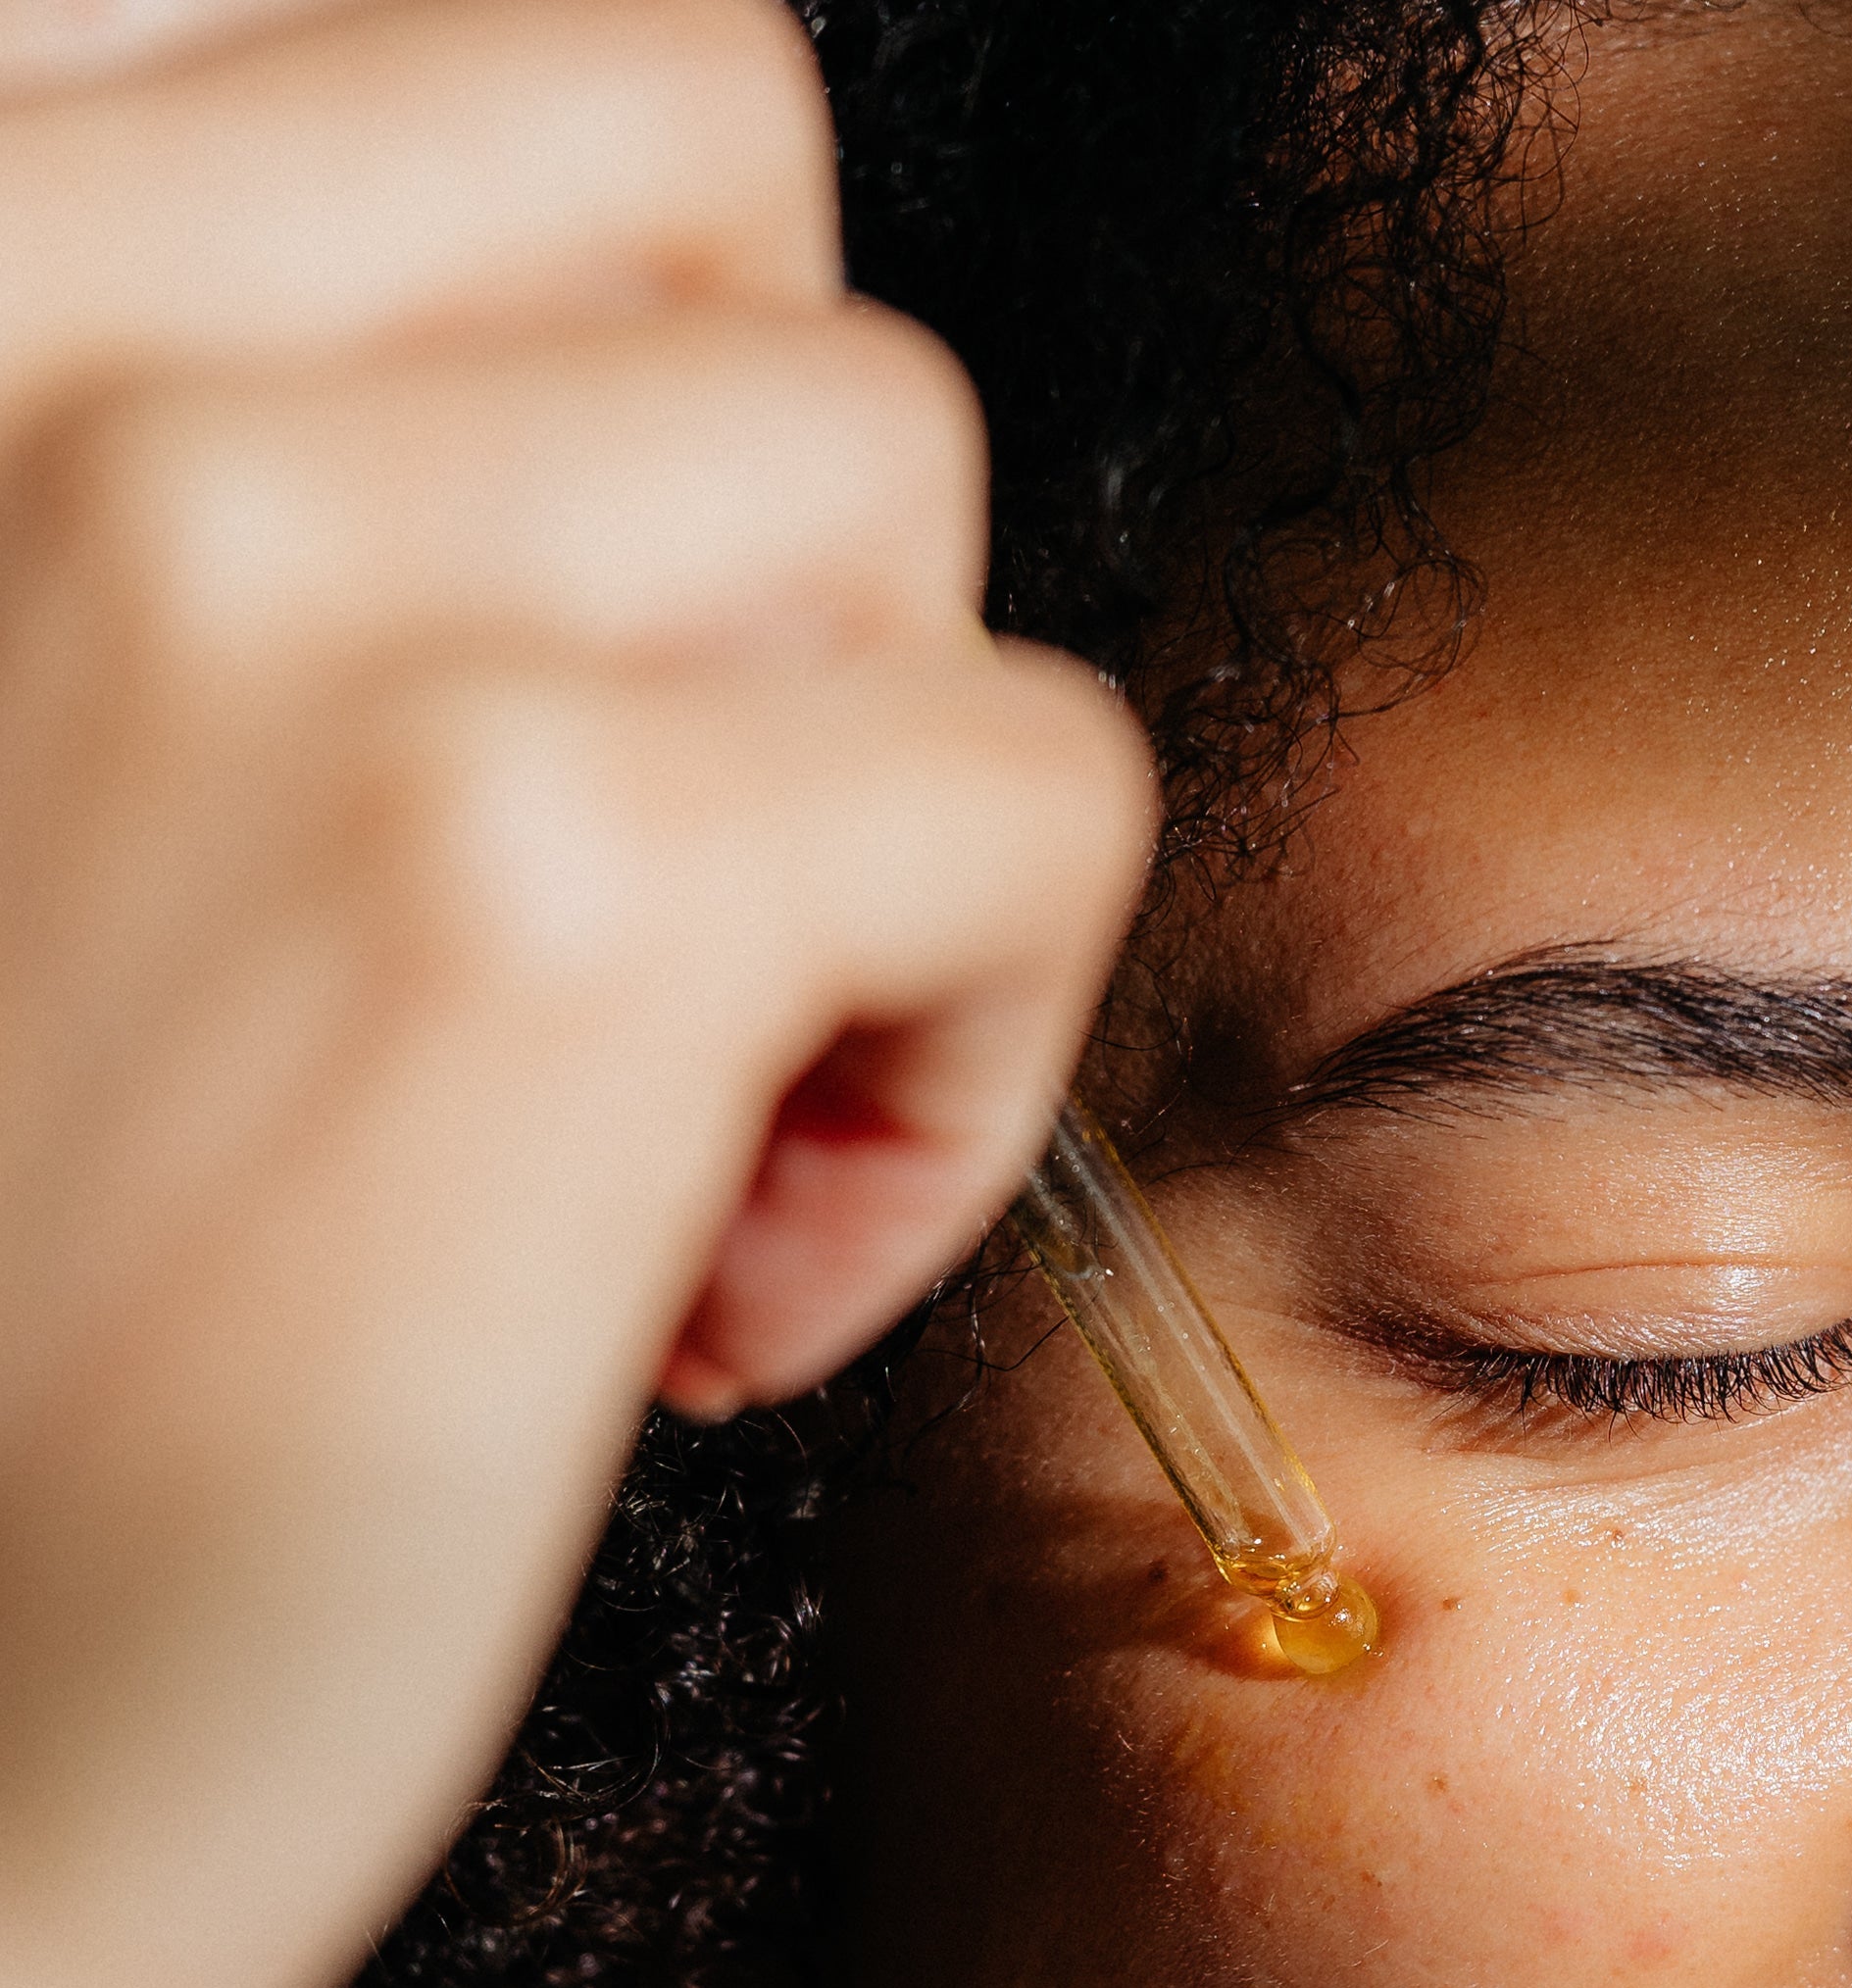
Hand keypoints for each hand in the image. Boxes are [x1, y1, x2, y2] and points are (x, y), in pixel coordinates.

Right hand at [0, 0, 1157, 1987]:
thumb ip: (147, 531)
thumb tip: (516, 436)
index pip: (440, 71)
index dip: (570, 390)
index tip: (519, 694)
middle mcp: (26, 333)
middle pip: (701, 145)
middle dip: (758, 528)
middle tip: (632, 871)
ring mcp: (271, 585)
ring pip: (900, 459)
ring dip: (864, 794)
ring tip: (670, 1118)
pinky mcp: (539, 898)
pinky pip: (1035, 787)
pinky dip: (973, 1056)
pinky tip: (722, 1288)